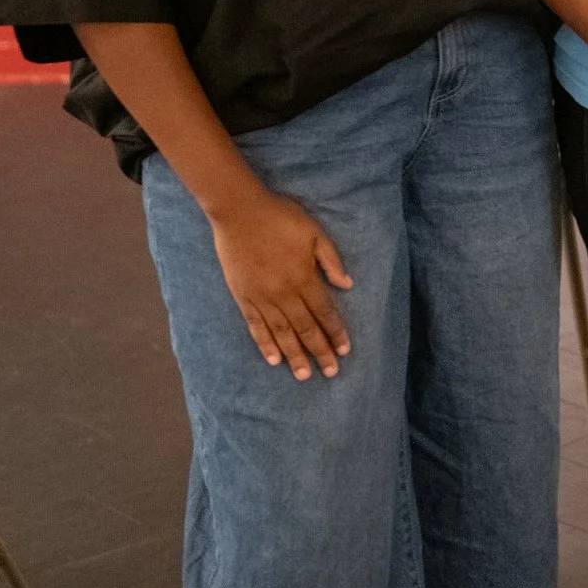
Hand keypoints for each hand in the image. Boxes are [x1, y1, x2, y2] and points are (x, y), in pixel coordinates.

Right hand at [207, 189, 352, 380]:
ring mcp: (261, 297)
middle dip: (319, 351)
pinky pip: (255, 326)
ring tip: (303, 375)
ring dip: (294, 355)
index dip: (335, 333)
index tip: (344, 351)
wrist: (239, 212)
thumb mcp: (315, 233)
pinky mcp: (243, 297)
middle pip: (305, 329)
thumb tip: (347, 285)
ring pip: (281, 333)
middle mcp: (283, 293)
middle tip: (330, 373)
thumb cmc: (281, 218)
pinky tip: (273, 359)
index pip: (324, 312)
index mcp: (304, 278)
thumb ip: (331, 261)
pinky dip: (265, 344)